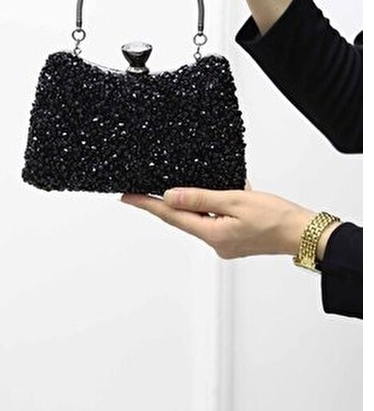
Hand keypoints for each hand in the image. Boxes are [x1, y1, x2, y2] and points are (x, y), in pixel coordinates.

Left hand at [121, 187, 316, 259]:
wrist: (302, 232)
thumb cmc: (276, 217)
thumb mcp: (234, 200)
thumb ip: (200, 198)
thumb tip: (171, 196)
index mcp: (212, 235)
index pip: (171, 216)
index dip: (147, 205)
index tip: (127, 197)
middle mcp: (216, 243)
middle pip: (183, 219)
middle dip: (165, 204)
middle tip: (144, 190)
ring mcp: (226, 243)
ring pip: (200, 218)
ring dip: (192, 203)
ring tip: (182, 188)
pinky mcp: (235, 239)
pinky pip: (214, 220)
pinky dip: (212, 207)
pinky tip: (217, 195)